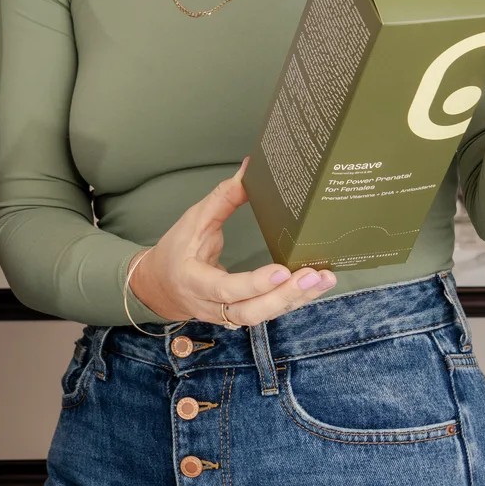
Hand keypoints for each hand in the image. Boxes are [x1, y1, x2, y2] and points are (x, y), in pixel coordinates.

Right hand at [130, 162, 336, 327]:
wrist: (160, 286)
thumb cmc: (177, 249)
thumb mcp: (193, 220)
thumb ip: (223, 198)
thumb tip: (251, 168)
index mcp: (193, 280)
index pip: (224, 288)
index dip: (254, 282)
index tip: (282, 270)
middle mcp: (210, 304)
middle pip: (250, 312)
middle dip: (284, 296)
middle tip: (313, 275)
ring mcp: (226, 315)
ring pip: (262, 316)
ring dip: (295, 300)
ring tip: (324, 279)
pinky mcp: (240, 315)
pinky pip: (267, 313)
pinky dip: (292, 300)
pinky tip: (315, 285)